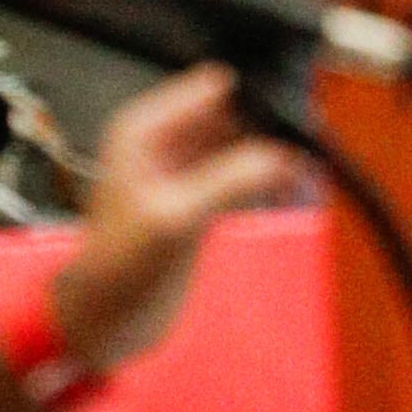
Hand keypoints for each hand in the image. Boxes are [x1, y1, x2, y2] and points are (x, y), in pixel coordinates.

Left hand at [48, 64, 291, 374]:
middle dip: (268, 127)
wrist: (103, 323)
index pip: (212, 88)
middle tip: (307, 146)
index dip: (251, 98)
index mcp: (146, 127)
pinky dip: (266, 177)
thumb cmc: (121, 266)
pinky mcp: (201, 197)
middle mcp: (165, 139)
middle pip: (231, 113)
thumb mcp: (174, 219)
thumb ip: (228, 180)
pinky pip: (242, 173)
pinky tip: (293, 185)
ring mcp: (184, 169)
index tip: (290, 120)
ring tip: (307, 167)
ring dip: (273, 152)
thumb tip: (283, 155)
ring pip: (241, 142)